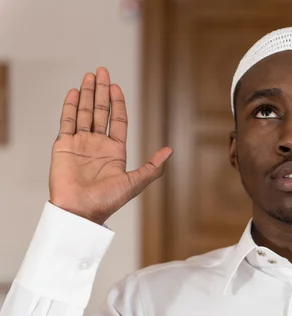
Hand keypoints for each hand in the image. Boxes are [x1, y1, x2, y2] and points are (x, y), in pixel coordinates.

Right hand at [50, 67, 172, 224]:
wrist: (80, 211)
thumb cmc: (107, 201)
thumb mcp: (135, 182)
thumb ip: (153, 167)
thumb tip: (170, 151)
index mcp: (115, 151)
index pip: (118, 120)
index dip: (117, 103)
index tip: (116, 87)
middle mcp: (98, 144)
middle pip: (100, 111)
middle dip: (101, 91)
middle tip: (102, 71)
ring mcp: (80, 143)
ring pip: (84, 112)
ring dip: (86, 93)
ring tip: (89, 75)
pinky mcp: (64, 145)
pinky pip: (67, 121)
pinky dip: (70, 106)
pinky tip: (73, 91)